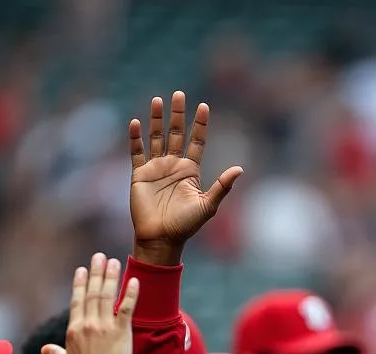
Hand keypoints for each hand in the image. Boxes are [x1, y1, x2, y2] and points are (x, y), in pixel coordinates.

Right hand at [42, 254, 138, 353]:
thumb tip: (45, 349)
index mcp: (74, 330)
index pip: (77, 301)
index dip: (80, 284)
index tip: (82, 270)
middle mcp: (87, 324)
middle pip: (92, 293)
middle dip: (96, 273)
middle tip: (99, 257)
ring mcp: (104, 326)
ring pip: (107, 296)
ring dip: (111, 277)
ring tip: (114, 262)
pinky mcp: (121, 332)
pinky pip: (126, 308)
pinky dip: (130, 293)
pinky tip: (134, 280)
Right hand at [129, 91, 242, 265]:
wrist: (162, 238)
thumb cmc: (186, 225)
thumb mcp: (208, 205)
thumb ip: (222, 186)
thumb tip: (240, 168)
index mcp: (190, 171)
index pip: (197, 142)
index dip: (200, 125)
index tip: (204, 106)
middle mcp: (173, 165)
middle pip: (176, 133)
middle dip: (178, 114)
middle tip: (179, 94)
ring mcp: (156, 168)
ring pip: (156, 138)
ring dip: (156, 119)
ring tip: (157, 100)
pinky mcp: (139, 174)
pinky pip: (136, 152)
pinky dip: (135, 138)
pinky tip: (136, 123)